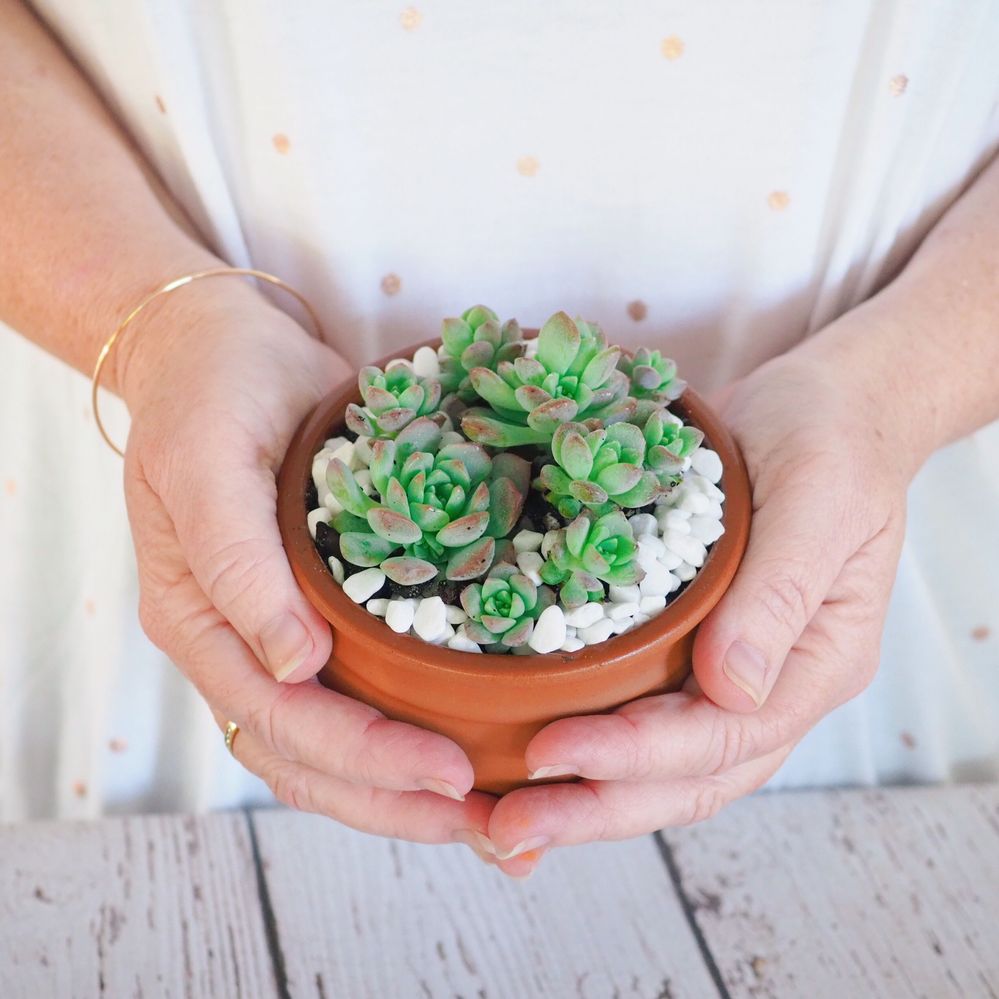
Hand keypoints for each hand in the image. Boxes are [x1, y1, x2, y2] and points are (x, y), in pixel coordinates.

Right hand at [120, 283, 494, 859]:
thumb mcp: (207, 462)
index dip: (367, 758)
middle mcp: (243, 642)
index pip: (281, 721)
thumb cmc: (211, 392)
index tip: (451, 775)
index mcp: (201, 622)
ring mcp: (285, 630)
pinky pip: (367, 685)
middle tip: (493, 823)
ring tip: (497, 816)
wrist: (230, 345)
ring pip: (340, 739)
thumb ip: (237, 563)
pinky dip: (416, 724)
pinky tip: (477, 742)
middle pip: (313, 756)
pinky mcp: (330, 604)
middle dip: (399, 799)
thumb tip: (295, 667)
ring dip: (410, 787)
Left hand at [483, 316, 915, 876]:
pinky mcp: (683, 646)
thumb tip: (731, 687)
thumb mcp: (820, 500)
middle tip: (505, 826)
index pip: (724, 737)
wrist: (817, 408)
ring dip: (579, 797)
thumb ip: (781, 592)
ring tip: (497, 817)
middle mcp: (768, 685)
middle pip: (684, 779)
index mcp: (813, 663)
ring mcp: (725, 672)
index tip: (552, 752)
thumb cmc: (830, 442)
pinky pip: (634, 711)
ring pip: (656, 764)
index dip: (636, 755)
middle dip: (593, 807)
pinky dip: (582, 743)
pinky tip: (519, 754)